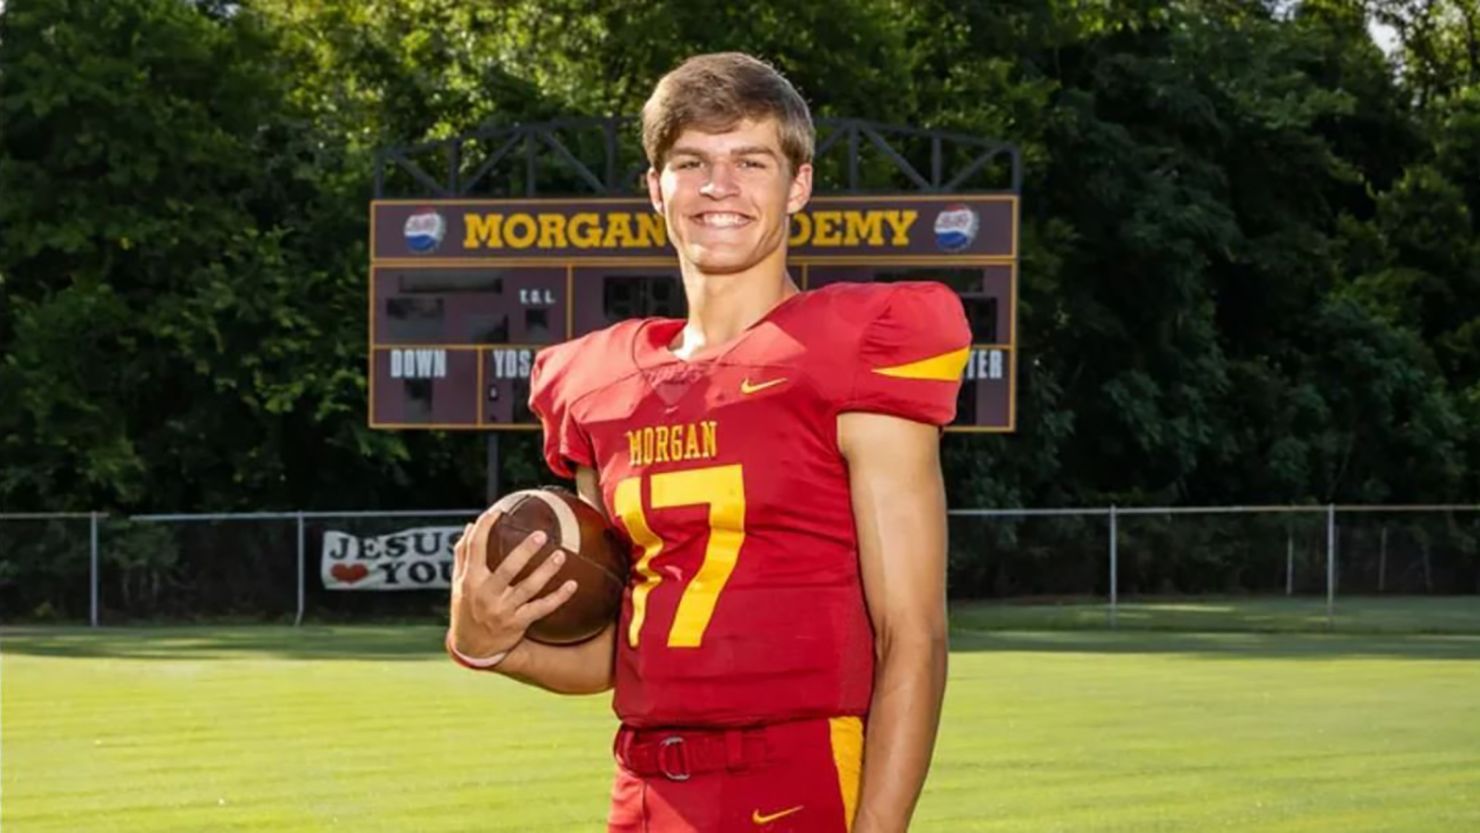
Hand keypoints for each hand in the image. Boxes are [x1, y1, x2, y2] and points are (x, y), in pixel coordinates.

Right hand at [447, 507, 579, 659]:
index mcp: (469, 580)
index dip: (485, 528)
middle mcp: (486, 594)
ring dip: (546, 571)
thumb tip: (470, 526)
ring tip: (561, 555)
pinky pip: (541, 608)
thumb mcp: (459, 584)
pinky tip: (573, 585)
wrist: (471, 648)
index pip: (475, 548)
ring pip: (528, 588)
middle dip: (524, 551)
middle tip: (541, 534)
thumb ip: (463, 556)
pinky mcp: (517, 623)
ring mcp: (503, 610)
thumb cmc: (466, 608)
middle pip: (507, 568)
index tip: (497, 512)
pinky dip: (558, 597)